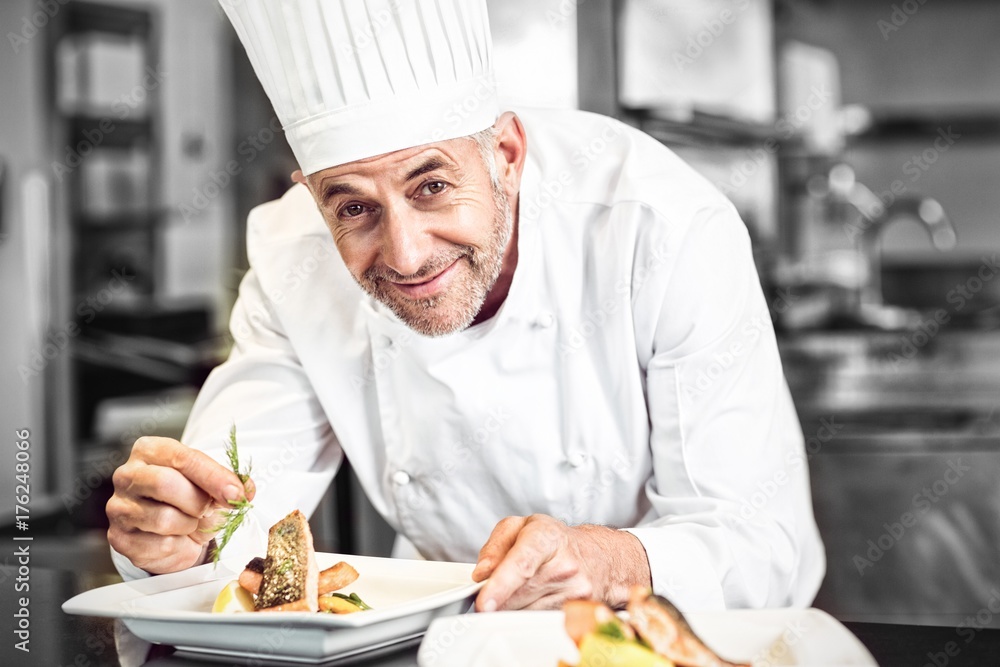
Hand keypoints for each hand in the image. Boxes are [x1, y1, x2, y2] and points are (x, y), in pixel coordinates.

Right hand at [106, 436, 254, 573]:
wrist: (174, 535)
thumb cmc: (190, 500)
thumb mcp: (212, 485)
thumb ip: (229, 483)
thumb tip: (246, 489)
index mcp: (150, 450)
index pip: (182, 458)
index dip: (213, 477)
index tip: (237, 493)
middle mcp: (127, 475)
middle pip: (165, 484)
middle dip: (198, 502)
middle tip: (207, 509)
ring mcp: (118, 507)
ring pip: (163, 518)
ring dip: (188, 525)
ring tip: (189, 522)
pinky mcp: (119, 537)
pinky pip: (158, 544)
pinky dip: (177, 545)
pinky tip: (175, 538)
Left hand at [471, 514, 650, 611]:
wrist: (599, 558)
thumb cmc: (556, 541)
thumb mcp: (520, 527)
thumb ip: (495, 546)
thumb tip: (482, 574)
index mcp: (547, 538)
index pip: (522, 564)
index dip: (501, 585)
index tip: (484, 603)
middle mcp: (564, 565)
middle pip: (518, 594)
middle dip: (498, 597)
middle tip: (491, 591)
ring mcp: (574, 591)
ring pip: (526, 612)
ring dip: (513, 607)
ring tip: (521, 589)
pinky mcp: (577, 612)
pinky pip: (539, 622)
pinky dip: (529, 614)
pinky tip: (535, 600)